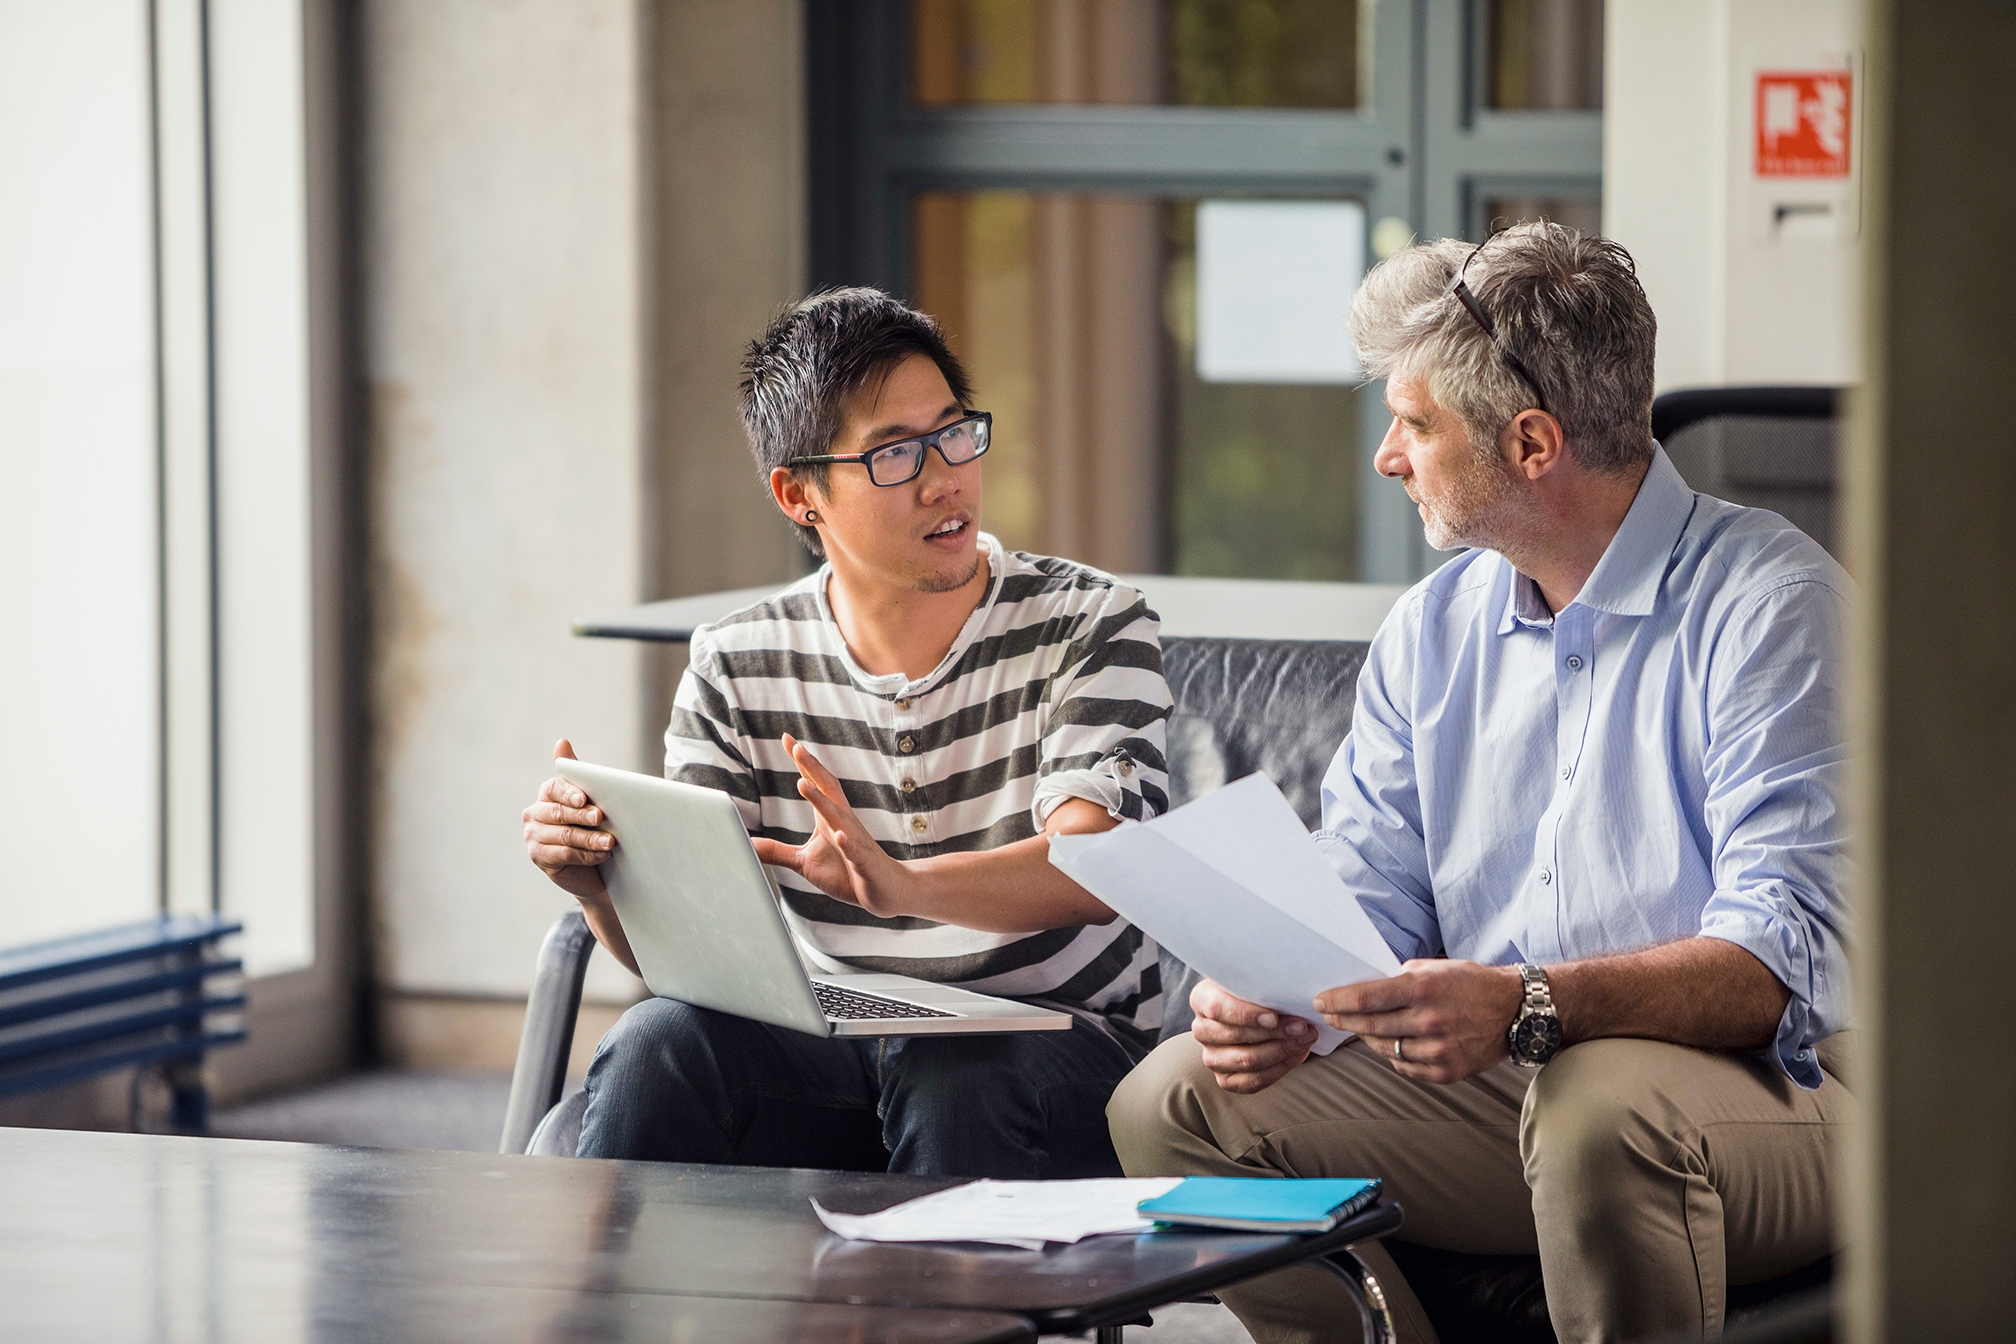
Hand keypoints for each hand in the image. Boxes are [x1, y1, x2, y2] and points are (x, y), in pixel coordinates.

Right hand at [522, 738, 613, 901]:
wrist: (591, 866)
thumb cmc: (590, 826)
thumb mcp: (590, 799)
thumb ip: (578, 773)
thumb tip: (561, 741)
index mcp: (546, 794)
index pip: (554, 788)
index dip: (569, 792)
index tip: (584, 798)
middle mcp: (534, 813)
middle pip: (559, 813)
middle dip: (583, 816)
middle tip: (602, 818)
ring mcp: (533, 837)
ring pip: (564, 836)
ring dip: (589, 839)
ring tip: (610, 842)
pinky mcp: (538, 857)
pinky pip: (563, 855)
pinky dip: (585, 855)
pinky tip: (602, 855)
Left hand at [750, 734, 916, 917]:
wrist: (888, 889)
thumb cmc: (848, 872)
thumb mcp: (804, 862)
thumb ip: (776, 851)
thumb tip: (746, 844)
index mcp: (830, 818)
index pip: (815, 783)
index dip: (802, 762)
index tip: (787, 738)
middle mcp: (844, 823)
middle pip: (828, 789)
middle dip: (813, 768)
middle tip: (797, 747)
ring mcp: (856, 842)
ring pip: (839, 818)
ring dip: (821, 801)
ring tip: (803, 784)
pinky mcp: (865, 863)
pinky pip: (856, 852)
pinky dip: (848, 844)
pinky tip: (840, 836)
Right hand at [1190, 979, 1318, 1093]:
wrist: (1258, 1012)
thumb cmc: (1256, 992)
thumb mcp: (1254, 980)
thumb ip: (1264, 985)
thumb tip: (1290, 995)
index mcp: (1201, 999)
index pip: (1217, 1008)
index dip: (1246, 1014)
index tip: (1274, 1017)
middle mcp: (1202, 1030)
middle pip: (1235, 1036)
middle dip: (1274, 1032)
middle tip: (1302, 1026)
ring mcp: (1212, 1057)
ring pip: (1247, 1060)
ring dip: (1281, 1051)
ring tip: (1305, 1039)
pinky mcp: (1226, 1079)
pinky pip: (1254, 1081)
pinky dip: (1280, 1068)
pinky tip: (1297, 1054)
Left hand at [1314, 959, 1522, 1083]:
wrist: (1516, 1011)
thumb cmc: (1472, 984)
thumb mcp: (1436, 967)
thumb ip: (1402, 977)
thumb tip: (1368, 987)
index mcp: (1423, 988)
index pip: (1366, 998)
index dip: (1337, 1001)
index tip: (1321, 1002)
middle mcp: (1429, 1020)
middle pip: (1369, 1026)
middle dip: (1344, 1020)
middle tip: (1330, 1016)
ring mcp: (1438, 1050)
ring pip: (1384, 1049)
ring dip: (1368, 1039)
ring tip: (1361, 1029)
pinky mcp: (1447, 1071)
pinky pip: (1405, 1066)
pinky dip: (1393, 1055)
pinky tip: (1391, 1044)